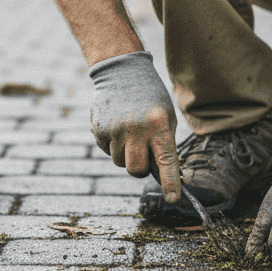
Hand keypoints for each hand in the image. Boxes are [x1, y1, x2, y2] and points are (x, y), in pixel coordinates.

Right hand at [89, 51, 181, 202]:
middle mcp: (136, 129)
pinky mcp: (99, 130)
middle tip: (144, 153)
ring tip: (131, 131)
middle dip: (141, 169)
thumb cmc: (150, 98)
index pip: (166, 161)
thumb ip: (164, 146)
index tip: (172, 199)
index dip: (170, 183)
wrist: (122, 72)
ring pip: (121, 163)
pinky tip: (118, 126)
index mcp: (158, 125)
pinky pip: (108, 151)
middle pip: (137, 171)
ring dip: (127, 154)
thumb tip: (162, 177)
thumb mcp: (166, 117)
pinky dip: (114, 145)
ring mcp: (114, 130)